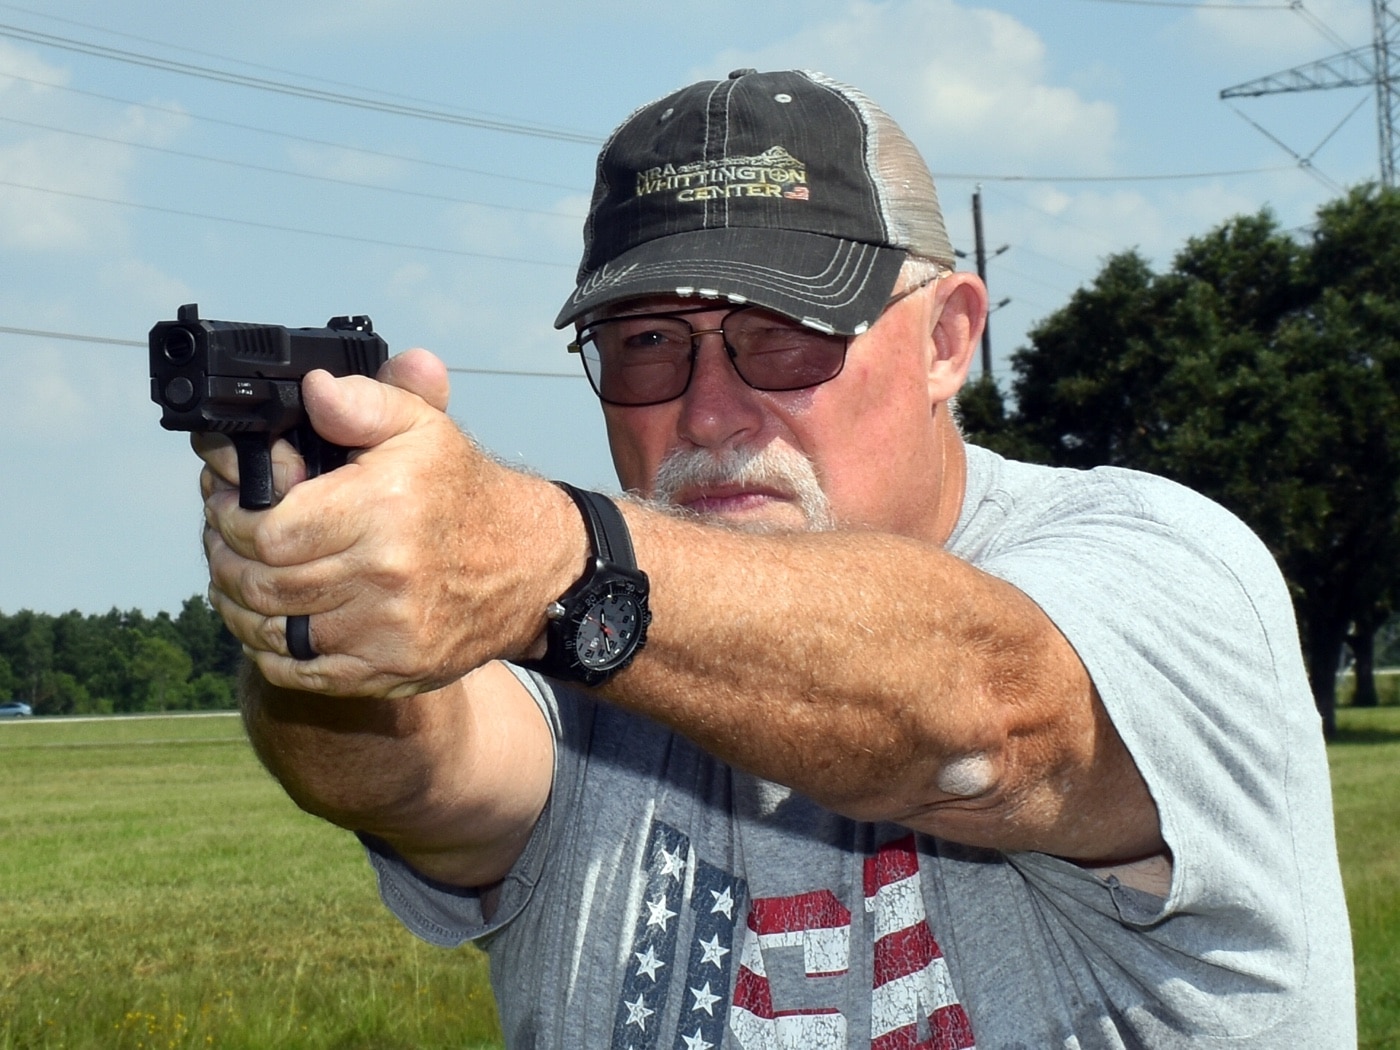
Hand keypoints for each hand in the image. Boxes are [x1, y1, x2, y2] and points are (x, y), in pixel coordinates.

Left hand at [200, 349, 580, 697]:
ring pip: (275, 632)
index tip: (224, 505)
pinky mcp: (392, 670)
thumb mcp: (422, 427)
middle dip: (226, 561)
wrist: (529, 565)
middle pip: (264, 585)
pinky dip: (271, 652)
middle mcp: (387, 575)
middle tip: (221, 542)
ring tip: (236, 578)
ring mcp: (389, 631)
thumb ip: (364, 401)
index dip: (230, 520)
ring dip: (240, 607)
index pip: (268, 531)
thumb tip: (313, 389)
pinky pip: (303, 672)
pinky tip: (268, 623)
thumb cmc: (462, 492)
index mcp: (384, 509)